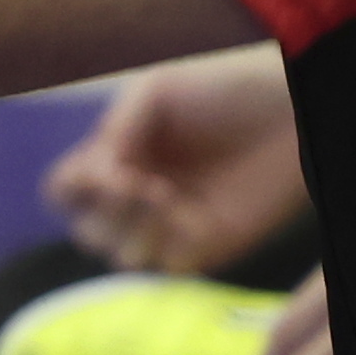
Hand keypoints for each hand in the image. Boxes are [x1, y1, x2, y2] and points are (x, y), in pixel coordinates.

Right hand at [35, 44, 303, 273]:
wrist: (289, 108)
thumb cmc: (225, 88)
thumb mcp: (156, 90)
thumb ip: (114, 128)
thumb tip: (96, 179)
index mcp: (118, 155)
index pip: (66, 192)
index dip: (73, 189)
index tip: (106, 168)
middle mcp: (139, 193)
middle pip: (87, 233)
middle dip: (105, 211)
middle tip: (139, 183)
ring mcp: (173, 223)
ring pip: (123, 258)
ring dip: (134, 231)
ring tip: (165, 196)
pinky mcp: (212, 246)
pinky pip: (172, 266)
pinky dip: (173, 244)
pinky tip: (194, 214)